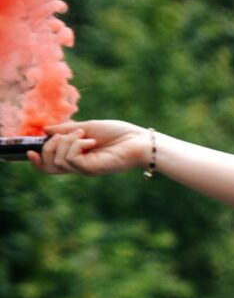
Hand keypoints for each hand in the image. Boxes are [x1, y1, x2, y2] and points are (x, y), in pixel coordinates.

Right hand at [30, 120, 150, 175]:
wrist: (139, 140)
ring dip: (65, 142)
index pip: (50, 165)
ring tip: (83, 134)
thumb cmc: (118, 134)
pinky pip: (70, 159)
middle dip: (49, 147)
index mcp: (76, 156)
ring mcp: (84, 169)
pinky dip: (75, 145)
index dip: (37, 160)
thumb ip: (67, 130)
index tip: (30, 150)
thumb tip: (45, 130)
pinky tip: (89, 140)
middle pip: (49, 166)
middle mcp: (78, 165)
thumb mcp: (88, 127)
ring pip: (57, 161)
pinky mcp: (91, 169)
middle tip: (66, 134)